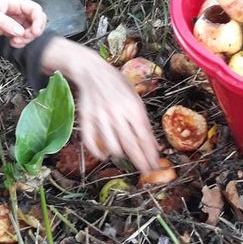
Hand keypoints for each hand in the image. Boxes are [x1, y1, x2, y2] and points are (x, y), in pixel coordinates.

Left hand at [0, 0, 46, 47]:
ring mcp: (13, 20)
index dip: (39, 21)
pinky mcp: (8, 28)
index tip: (34, 32)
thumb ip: (6, 23)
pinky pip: (20, 35)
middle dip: (33, 31)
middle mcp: (16, 10)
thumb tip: (21, 32)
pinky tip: (12, 43)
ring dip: (26, 38)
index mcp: (15, 2)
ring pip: (29, 29)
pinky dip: (20, 41)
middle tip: (23, 38)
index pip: (35, 10)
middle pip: (35, 21)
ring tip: (15, 42)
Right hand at [40, 37, 159, 173]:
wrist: (93, 71)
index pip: (144, 136)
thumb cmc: (117, 84)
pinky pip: (90, 141)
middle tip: (145, 172)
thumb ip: (145, 123)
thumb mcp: (136, 99)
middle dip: (139, 160)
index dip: (150, 154)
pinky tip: (104, 155)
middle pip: (130, 144)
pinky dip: (97, 151)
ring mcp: (101, 116)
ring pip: (111, 145)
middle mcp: (117, 113)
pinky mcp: (86, 118)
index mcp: (132, 107)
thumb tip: (156, 145)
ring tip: (125, 156)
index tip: (154, 165)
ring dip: (120, 154)